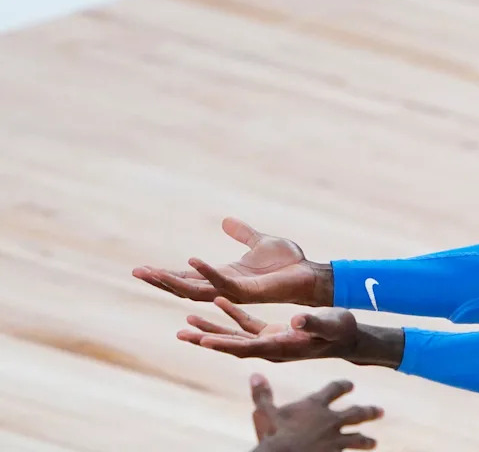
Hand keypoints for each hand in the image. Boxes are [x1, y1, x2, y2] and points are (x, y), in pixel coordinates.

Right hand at [132, 217, 331, 305]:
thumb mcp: (259, 242)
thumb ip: (242, 234)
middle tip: (136, 272)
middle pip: (185, 286)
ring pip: (197, 290)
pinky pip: (223, 282)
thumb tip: (225, 221)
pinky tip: (193, 259)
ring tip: (151, 271)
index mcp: (225, 275)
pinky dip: (207, 271)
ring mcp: (235, 290)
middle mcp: (225, 286)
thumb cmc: (288, 262)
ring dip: (173, 280)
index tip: (142, 269)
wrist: (310, 273)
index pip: (188, 277)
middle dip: (160, 280)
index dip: (166, 274)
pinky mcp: (249, 290)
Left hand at [178, 297, 357, 361]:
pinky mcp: (270, 334)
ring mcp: (269, 342)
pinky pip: (245, 325)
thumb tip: (297, 318)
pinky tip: (217, 302)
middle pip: (232, 346)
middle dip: (206, 340)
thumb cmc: (341, 331)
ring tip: (187, 323)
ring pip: (233, 338)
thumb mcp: (331, 324)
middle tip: (181, 334)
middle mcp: (270, 349)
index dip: (225, 344)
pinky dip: (230, 315)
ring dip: (211, 330)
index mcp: (282, 348)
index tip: (204, 340)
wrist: (347, 337)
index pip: (247, 348)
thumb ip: (314, 322)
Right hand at [249, 374, 382, 451]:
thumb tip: (255, 374)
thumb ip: (262, 394)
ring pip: (357, 438)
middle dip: (368, 411)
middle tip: (379, 411)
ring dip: (366, 440)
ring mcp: (335, 440)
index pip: (335, 389)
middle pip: (356, 413)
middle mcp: (330, 420)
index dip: (343, 386)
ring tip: (373, 442)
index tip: (350, 385)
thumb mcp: (264, 413)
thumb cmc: (272, 435)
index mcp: (315, 405)